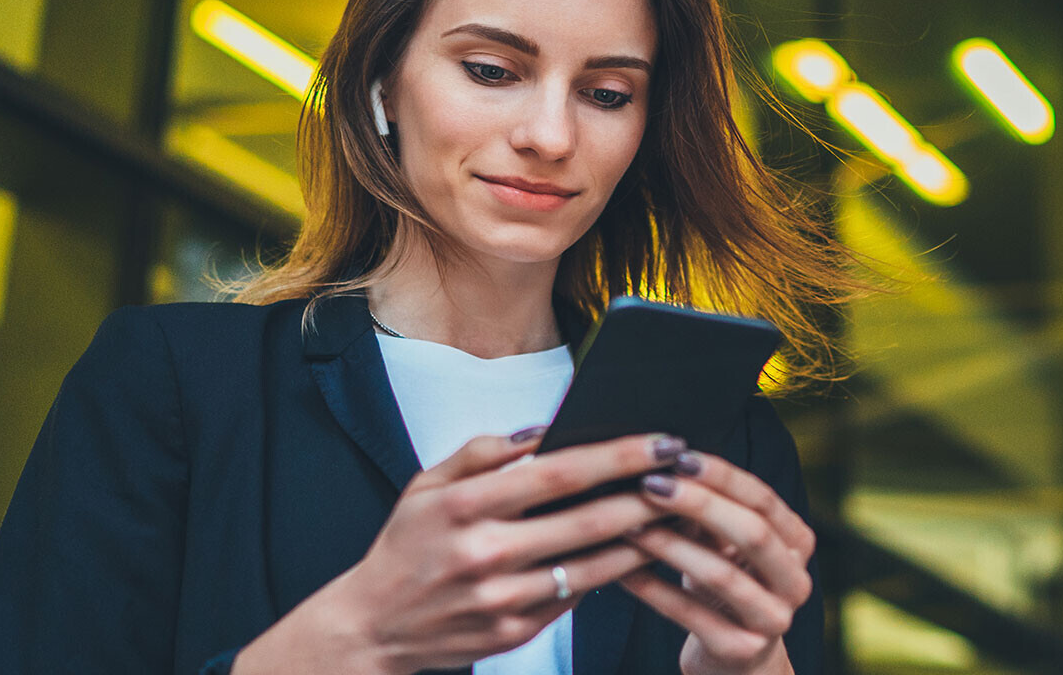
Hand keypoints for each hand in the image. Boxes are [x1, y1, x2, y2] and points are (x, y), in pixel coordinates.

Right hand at [233, 430, 687, 673]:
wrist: (372, 626)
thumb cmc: (407, 544)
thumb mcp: (428, 485)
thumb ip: (486, 453)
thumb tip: (547, 430)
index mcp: (465, 507)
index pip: (559, 472)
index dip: (618, 454)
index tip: (662, 438)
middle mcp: (487, 554)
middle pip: (589, 520)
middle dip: (648, 494)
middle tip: (690, 473)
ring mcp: (503, 600)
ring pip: (595, 565)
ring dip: (643, 538)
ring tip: (679, 512)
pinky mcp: (515, 633)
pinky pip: (576, 597)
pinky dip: (609, 572)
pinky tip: (636, 550)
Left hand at [618, 452, 813, 674]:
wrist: (735, 658)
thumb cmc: (726, 586)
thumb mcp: (723, 546)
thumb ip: (707, 512)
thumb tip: (663, 465)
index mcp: (798, 544)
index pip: (763, 500)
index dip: (722, 476)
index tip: (678, 457)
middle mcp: (796, 582)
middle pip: (753, 532)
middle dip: (699, 504)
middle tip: (652, 485)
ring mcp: (772, 620)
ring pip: (720, 574)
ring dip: (669, 545)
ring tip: (628, 525)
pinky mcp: (741, 651)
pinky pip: (691, 615)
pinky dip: (653, 589)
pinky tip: (622, 572)